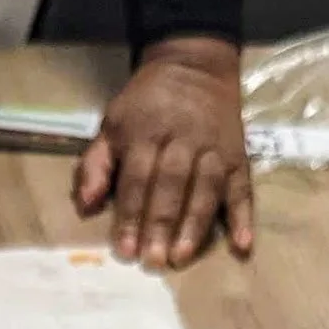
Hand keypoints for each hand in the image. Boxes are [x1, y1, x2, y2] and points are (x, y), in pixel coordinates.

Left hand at [74, 35, 255, 270]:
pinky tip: (242, 246)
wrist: (193, 66)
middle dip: (161, 224)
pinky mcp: (238, 156)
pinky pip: (243, 188)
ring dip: (195, 225)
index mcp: (145, 133)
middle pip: (171, 186)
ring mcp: (214, 149)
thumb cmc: (145, 105)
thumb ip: (95, 165)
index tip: (125, 250)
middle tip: (153, 261)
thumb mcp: (111, 124)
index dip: (130, 215)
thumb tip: (84, 206)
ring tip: (183, 256)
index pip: (137, 179)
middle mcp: (183, 141)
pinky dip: (244, 217)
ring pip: (206, 189)